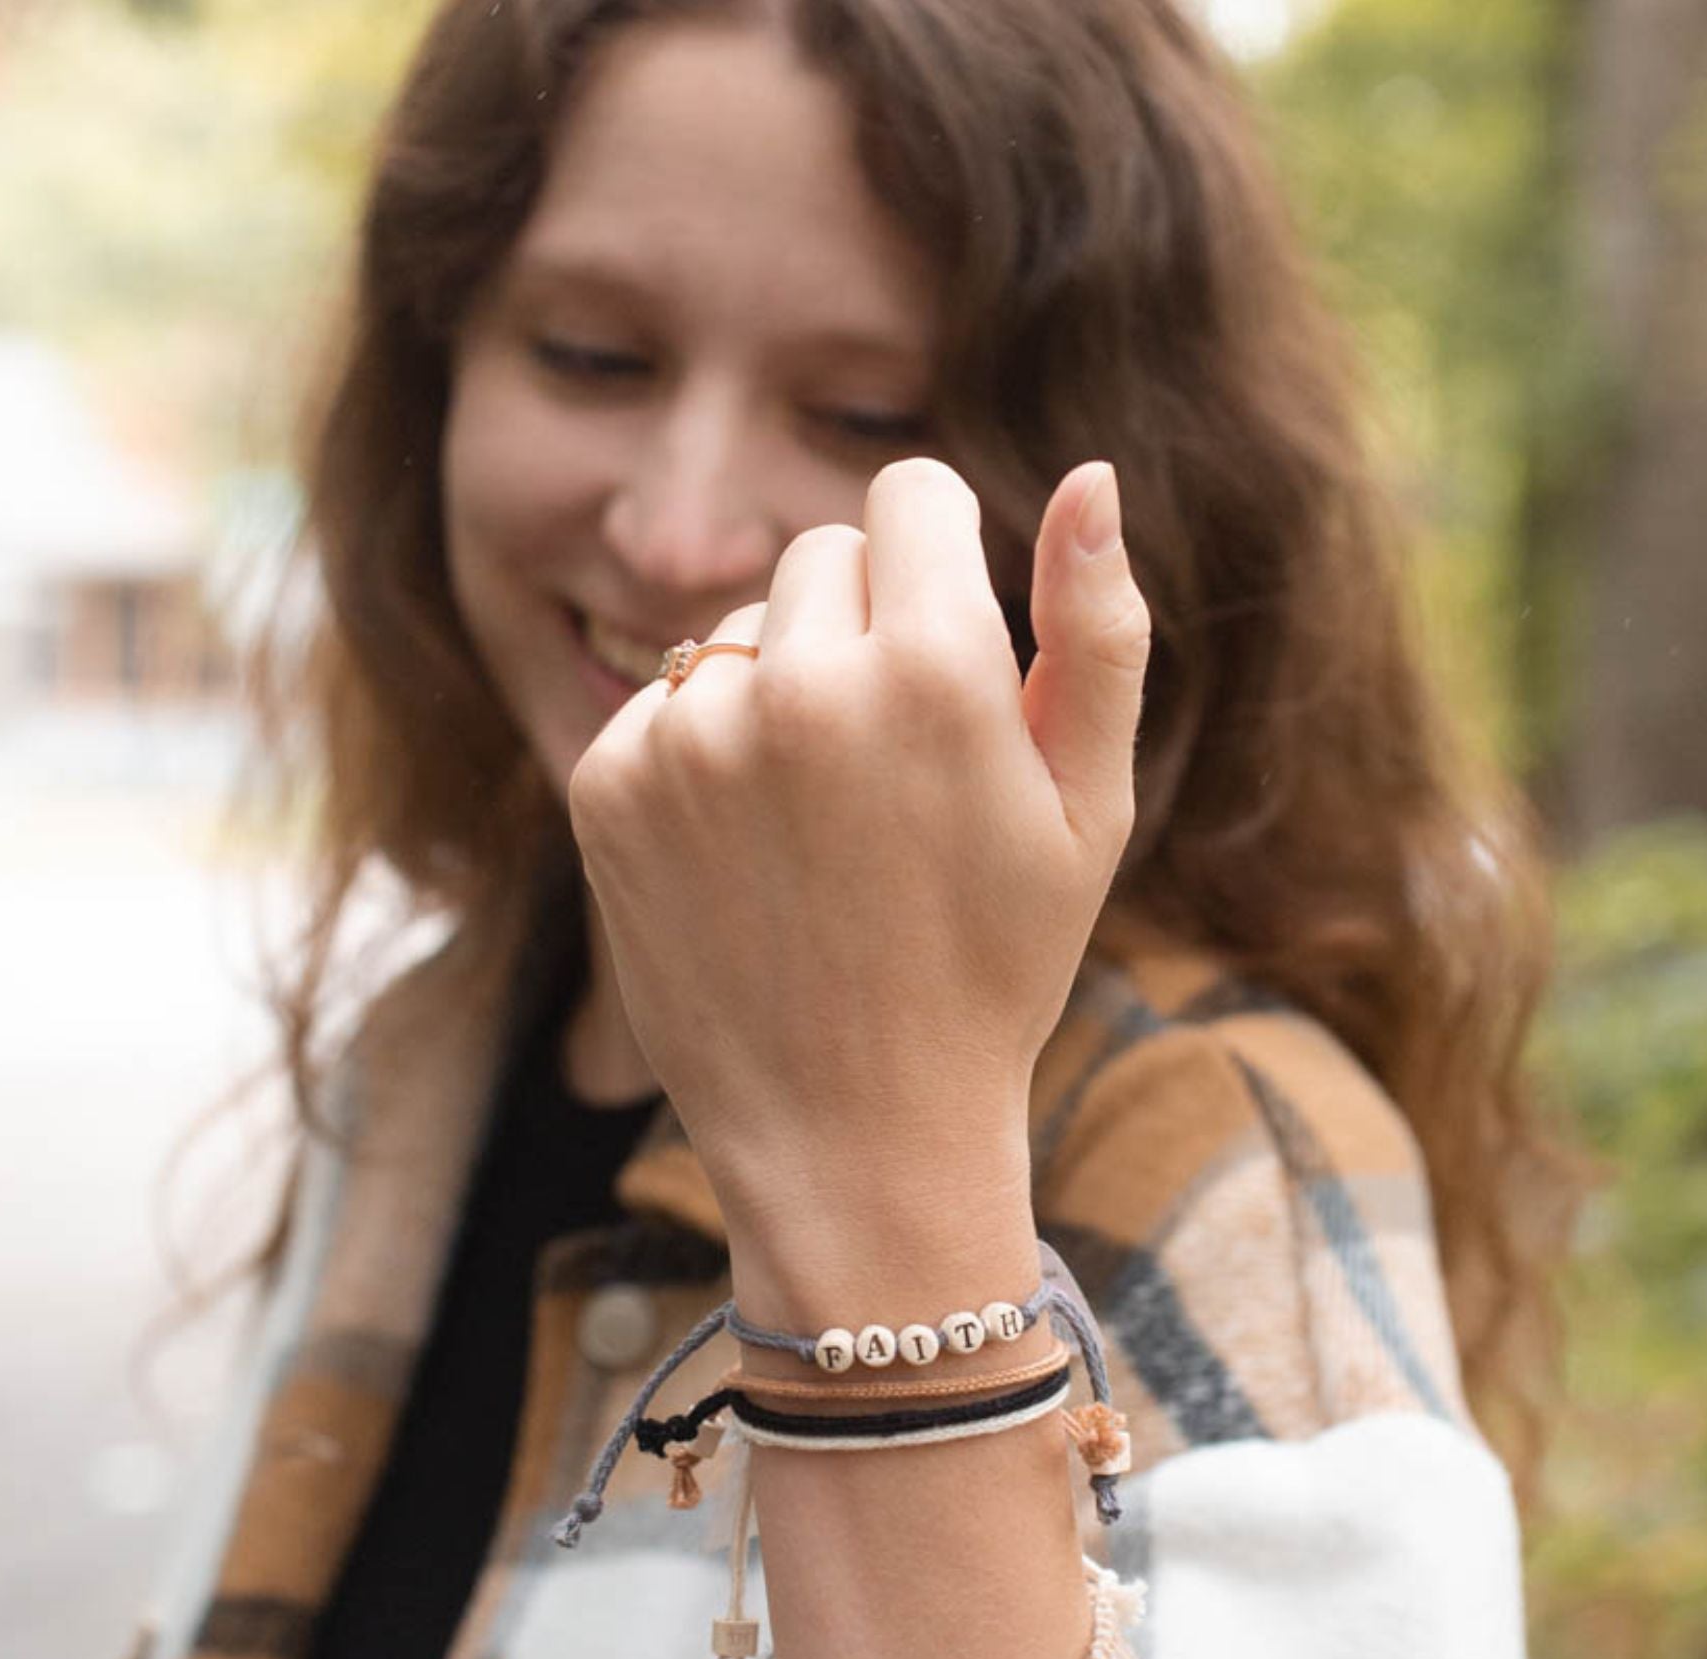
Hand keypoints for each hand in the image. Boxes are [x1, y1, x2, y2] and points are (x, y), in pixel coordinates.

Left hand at [565, 456, 1150, 1224]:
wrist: (853, 1138)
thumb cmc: (992, 973)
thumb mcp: (1088, 812)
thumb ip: (1100, 633)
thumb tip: (1091, 472)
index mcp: (934, 669)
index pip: (913, 492)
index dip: (943, 563)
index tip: (948, 647)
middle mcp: (798, 681)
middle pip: (826, 551)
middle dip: (867, 626)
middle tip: (894, 768)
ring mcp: (687, 735)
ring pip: (739, 628)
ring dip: (781, 689)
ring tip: (819, 828)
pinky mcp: (606, 786)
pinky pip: (663, 703)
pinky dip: (703, 757)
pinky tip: (744, 859)